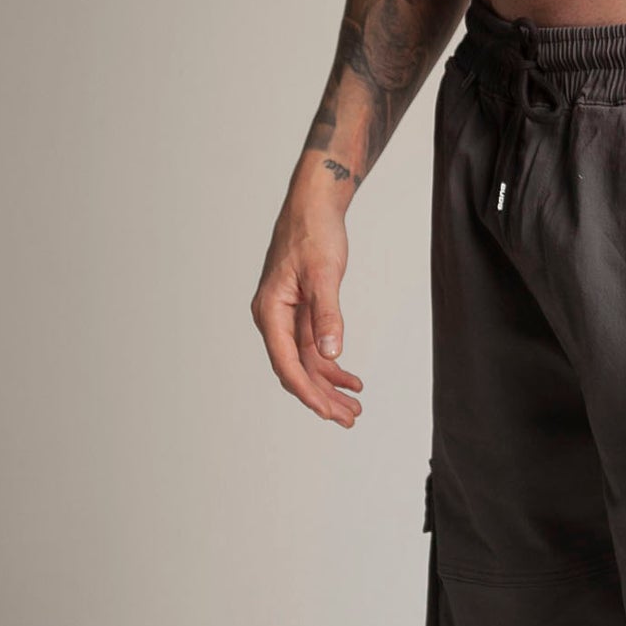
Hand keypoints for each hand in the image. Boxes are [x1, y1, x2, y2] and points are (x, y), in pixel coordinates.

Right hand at [250, 175, 363, 427]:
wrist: (314, 205)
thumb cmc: (314, 234)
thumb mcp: (324, 275)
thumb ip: (327, 316)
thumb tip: (330, 353)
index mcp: (271, 311)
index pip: (287, 364)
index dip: (309, 392)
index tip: (329, 413)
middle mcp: (274, 319)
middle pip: (296, 370)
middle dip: (323, 398)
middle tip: (350, 419)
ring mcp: (286, 318)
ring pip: (307, 364)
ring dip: (330, 387)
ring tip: (355, 408)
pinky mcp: (300, 313)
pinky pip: (314, 349)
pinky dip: (333, 366)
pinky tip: (352, 381)